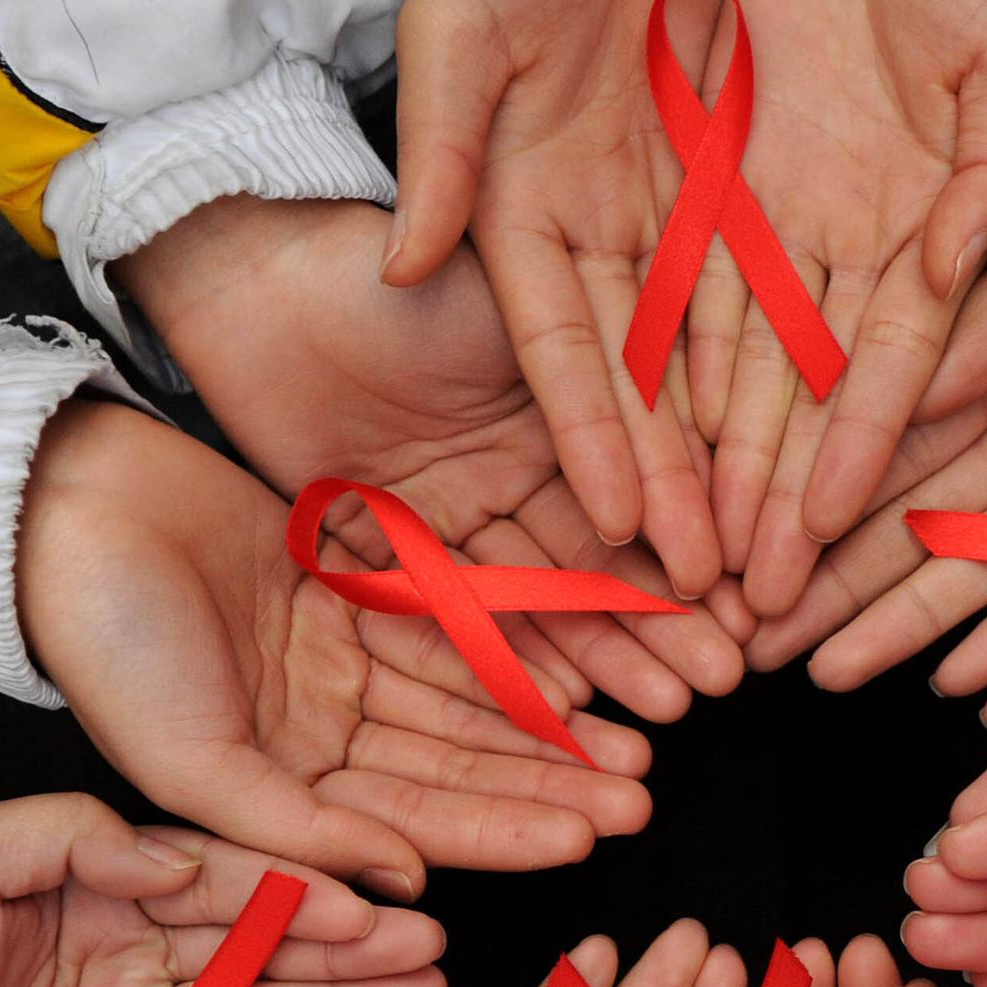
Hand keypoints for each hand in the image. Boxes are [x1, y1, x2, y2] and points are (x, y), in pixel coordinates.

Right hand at [17, 399, 656, 899]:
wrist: (60, 507)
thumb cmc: (106, 644)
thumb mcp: (193, 760)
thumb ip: (296, 833)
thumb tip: (402, 887)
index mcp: (284, 792)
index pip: (419, 824)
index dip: (508, 831)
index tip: (592, 837)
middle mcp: (324, 736)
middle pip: (462, 768)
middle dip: (550, 784)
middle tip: (642, 794)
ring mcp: (343, 664)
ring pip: (470, 702)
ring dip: (548, 724)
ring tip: (636, 741)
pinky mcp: (357, 592)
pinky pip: (453, 627)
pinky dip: (513, 646)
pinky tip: (581, 667)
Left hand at [118, 196, 747, 717]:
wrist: (242, 280)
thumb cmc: (378, 269)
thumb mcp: (509, 305)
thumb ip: (594, 370)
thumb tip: (706, 418)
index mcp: (560, 396)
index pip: (641, 483)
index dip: (690, 547)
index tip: (743, 607)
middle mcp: (517, 464)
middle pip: (599, 559)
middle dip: (659, 627)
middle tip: (719, 684)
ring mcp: (456, 512)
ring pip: (536, 602)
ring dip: (597, 661)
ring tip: (658, 718)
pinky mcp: (389, 548)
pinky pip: (455, 617)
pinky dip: (506, 663)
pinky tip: (564, 707)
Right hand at [386, 0, 730, 597]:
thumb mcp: (460, 29)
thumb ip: (437, 147)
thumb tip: (404, 264)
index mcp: (516, 218)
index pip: (561, 353)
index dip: (590, 440)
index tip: (617, 524)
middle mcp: (594, 244)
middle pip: (639, 389)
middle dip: (670, 490)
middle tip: (702, 586)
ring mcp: (665, 228)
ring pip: (705, 368)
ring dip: (729, 464)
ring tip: (757, 550)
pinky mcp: (728, 200)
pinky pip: (762, 303)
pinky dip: (779, 380)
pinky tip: (806, 451)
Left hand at [703, 0, 986, 615]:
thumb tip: (961, 259)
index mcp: (931, 233)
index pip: (894, 363)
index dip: (862, 449)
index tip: (833, 528)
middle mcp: (853, 254)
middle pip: (813, 397)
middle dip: (785, 500)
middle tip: (760, 598)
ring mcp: (787, 233)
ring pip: (746, 370)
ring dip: (725, 468)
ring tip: (704, 556)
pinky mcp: (727, 197)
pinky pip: (691, 296)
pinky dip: (674, 373)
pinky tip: (656, 450)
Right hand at [748, 180, 986, 694]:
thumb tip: (907, 381)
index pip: (900, 449)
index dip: (828, 500)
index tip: (769, 547)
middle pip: (920, 532)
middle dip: (841, 586)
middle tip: (766, 636)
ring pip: (982, 585)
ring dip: (906, 634)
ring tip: (830, 673)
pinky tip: (964, 691)